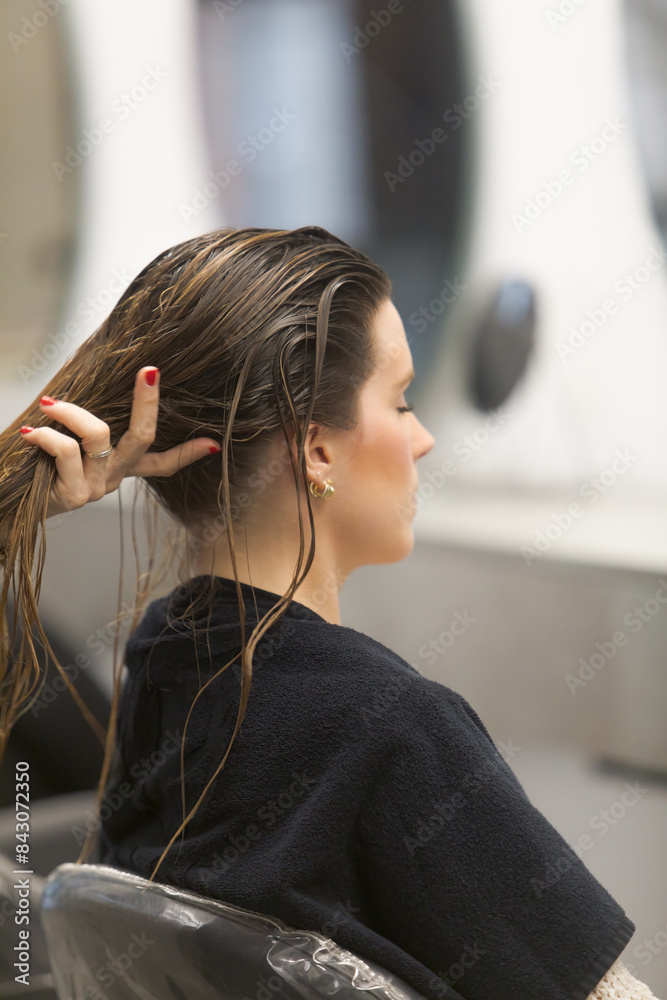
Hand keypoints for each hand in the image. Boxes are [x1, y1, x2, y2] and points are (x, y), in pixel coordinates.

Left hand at [18, 367, 221, 519]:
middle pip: (144, 438)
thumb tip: (84, 387)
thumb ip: (82, 426)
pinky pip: (67, 450)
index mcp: (116, 469)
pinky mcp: (75, 495)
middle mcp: (112, 479)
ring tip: (47, 405)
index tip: (213, 443)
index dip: (189, 453)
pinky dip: (47, 434)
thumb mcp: (64, 446)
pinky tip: (32, 432)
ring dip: (70, 412)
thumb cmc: (32, 467)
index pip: (162, 464)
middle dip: (148, 401)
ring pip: (99, 435)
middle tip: (149, 370)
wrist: (4, 504)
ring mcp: (96, 488)